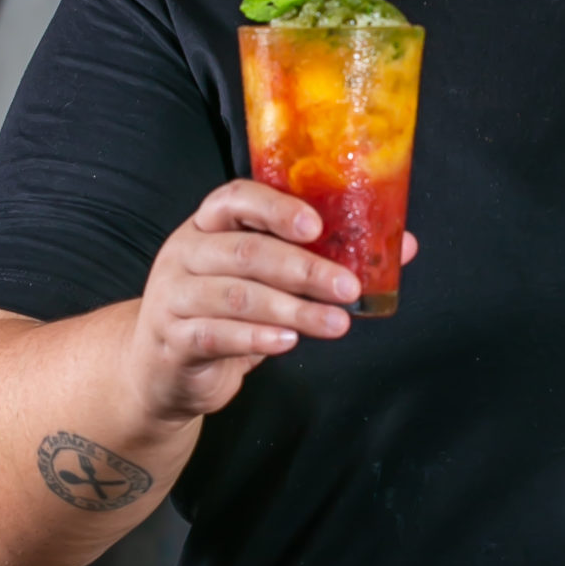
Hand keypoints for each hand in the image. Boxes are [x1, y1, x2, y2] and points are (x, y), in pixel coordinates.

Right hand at [127, 179, 417, 424]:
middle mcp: (186, 252)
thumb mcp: (268, 280)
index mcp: (209, 225)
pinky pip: (215, 334)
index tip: (316, 225)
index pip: (235, 198)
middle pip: (245, 251)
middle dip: (303, 268)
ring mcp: (173, 295)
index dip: (276, 207)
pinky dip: (255, 338)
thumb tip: (403, 245)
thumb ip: (323, 259)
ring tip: (334, 323)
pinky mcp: (172, 338)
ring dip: (291, 309)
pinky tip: (288, 341)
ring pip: (235, 296)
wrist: (161, 367)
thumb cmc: (225, 313)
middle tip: (348, 287)